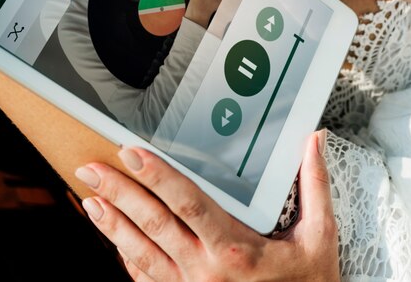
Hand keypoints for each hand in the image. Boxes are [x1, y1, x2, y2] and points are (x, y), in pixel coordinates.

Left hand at [74, 132, 338, 281]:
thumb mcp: (319, 236)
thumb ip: (314, 185)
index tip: (133, 153)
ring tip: (91, 199)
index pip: (187, 202)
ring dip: (113, 225)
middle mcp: (205, 270)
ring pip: (140, 253)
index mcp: (235, 248)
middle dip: (120, 193)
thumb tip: (312, 143)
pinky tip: (114, 240)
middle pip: (153, 224)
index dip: (157, 175)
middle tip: (93, 168)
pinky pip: (147, 279)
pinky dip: (125, 257)